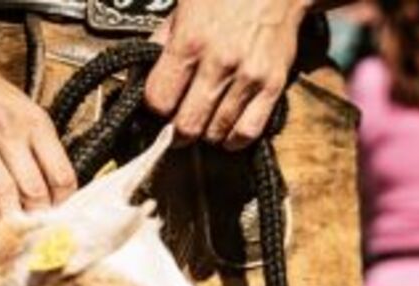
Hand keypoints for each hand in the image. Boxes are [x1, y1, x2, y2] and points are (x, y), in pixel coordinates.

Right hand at [0, 35, 76, 226]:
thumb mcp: (21, 109)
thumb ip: (37, 148)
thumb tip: (53, 193)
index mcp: (34, 121)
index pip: (62, 176)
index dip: (63, 206)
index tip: (59, 221)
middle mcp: (8, 129)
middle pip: (35, 190)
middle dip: (38, 220)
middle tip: (37, 239)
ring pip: (3, 193)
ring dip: (10, 221)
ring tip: (14, 239)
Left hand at [145, 0, 309, 148]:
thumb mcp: (184, 5)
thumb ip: (164, 40)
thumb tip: (146, 71)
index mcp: (190, 41)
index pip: (159, 100)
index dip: (154, 109)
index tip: (159, 106)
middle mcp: (219, 63)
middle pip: (186, 125)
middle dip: (177, 131)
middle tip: (177, 124)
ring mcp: (248, 77)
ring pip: (215, 133)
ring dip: (205, 133)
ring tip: (204, 121)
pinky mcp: (272, 86)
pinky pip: (248, 132)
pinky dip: (233, 139)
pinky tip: (227, 131)